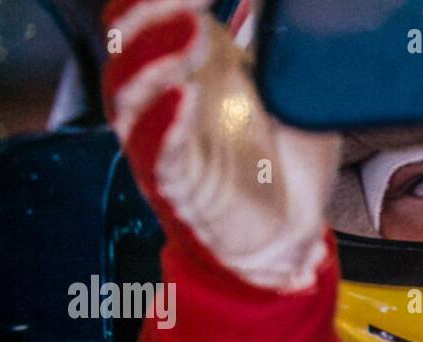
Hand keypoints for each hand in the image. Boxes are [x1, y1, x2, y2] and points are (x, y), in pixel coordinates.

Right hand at [102, 0, 339, 290]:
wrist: (290, 237)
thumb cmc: (285, 165)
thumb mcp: (294, 94)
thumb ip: (284, 49)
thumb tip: (287, 8)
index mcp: (195, 67)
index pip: (149, 16)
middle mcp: (172, 98)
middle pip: (127, 46)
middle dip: (149, 15)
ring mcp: (170, 142)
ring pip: (131, 96)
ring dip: (152, 59)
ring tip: (188, 32)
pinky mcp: (180, 186)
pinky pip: (159, 153)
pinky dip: (166, 124)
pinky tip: (182, 96)